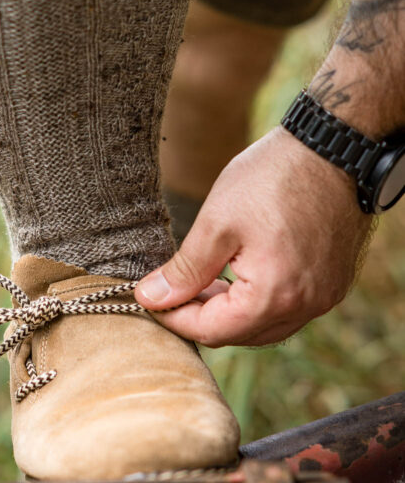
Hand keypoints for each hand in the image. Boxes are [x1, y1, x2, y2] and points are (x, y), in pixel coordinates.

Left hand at [136, 127, 373, 345]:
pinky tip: (239, 274)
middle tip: (173, 288)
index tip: (149, 299)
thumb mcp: (217, 223)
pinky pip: (289, 308)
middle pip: (239, 335)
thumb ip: (184, 270)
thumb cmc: (272, 178)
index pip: (212, 331)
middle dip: (202, 317)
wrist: (332, 147)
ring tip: (204, 280)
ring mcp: (325, 297)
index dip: (174, 318)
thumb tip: (151, 298)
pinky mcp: (334, 282)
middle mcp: (307, 307)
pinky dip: (259, 301)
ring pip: (265, 326)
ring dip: (231, 312)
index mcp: (275, 296)